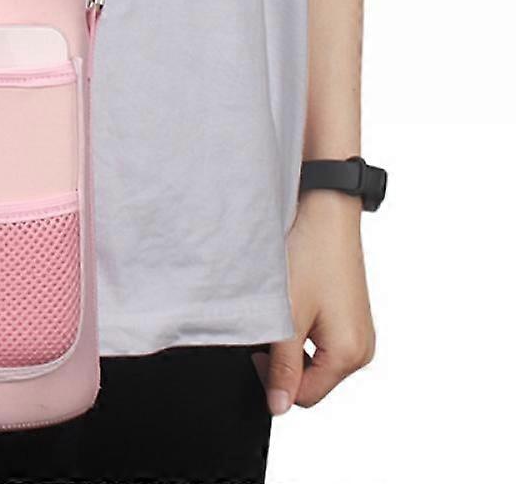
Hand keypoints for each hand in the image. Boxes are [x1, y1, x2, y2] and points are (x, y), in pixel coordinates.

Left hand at [255, 191, 375, 414]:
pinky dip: (302, 327)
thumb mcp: (288, 315)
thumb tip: (278, 406)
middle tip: (269, 322)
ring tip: (283, 306)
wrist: (326, 211)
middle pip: (312, 379)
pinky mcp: (351, 315)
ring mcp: (359, 331)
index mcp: (350, 355)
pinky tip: (294, 299)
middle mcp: (362, 348)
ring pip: (314, 358)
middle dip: (284, 360)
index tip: (256, 349)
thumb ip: (282, 366)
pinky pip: (322, 338)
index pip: (305, 396)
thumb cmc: (311, 255)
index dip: (274, 380)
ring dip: (292, 342)